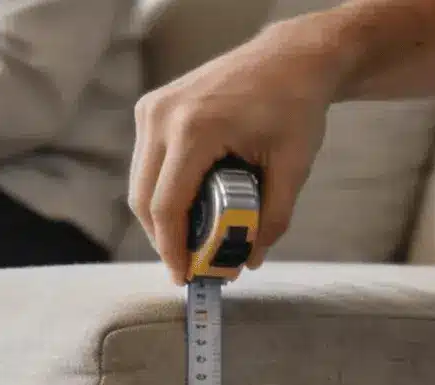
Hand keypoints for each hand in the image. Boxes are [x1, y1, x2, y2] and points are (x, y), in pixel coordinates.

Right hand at [131, 19, 341, 282]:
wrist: (290, 58)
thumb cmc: (294, 105)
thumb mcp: (292, 167)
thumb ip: (271, 219)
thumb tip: (248, 261)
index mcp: (195, 129)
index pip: (167, 205)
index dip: (172, 249)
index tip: (184, 276)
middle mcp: (163, 115)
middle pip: (143, 199)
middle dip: (164, 239)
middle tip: (190, 265)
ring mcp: (153, 108)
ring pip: (140, 183)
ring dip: (160, 217)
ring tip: (191, 241)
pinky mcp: (152, 107)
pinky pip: (146, 163)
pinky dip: (162, 191)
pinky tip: (188, 208)